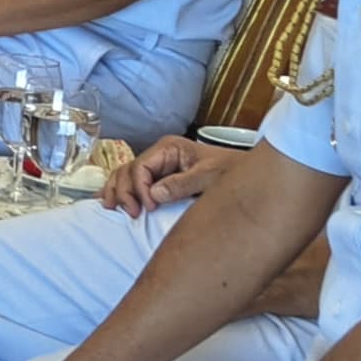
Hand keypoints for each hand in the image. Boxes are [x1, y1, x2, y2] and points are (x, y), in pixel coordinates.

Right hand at [105, 135, 219, 216]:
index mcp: (168, 148)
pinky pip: (132, 183)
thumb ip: (183, 183)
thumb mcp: (209, 176)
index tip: (149, 208)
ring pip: (124, 175)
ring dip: (116, 191)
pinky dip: (121, 192)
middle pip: (128, 170)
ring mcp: (157, 166)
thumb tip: (154, 194)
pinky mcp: (159, 178)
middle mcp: (158, 155)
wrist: (248, 176)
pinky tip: (113, 202)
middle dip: (124, 191)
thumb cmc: (230, 171)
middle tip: (133, 213)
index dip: (140, 188)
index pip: (141, 166)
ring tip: (112, 208)